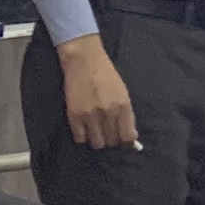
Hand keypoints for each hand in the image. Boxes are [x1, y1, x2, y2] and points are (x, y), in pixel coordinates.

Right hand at [57, 35, 139, 150]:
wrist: (84, 60)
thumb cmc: (106, 73)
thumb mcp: (123, 92)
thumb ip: (126, 114)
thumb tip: (130, 136)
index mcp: (123, 106)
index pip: (128, 136)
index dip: (126, 142)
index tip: (123, 142)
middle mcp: (108, 113)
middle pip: (112, 142)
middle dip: (112, 140)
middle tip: (108, 133)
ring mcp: (90, 115)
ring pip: (97, 144)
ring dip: (98, 140)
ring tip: (96, 132)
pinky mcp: (74, 115)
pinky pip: (80, 138)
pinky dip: (83, 136)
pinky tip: (84, 129)